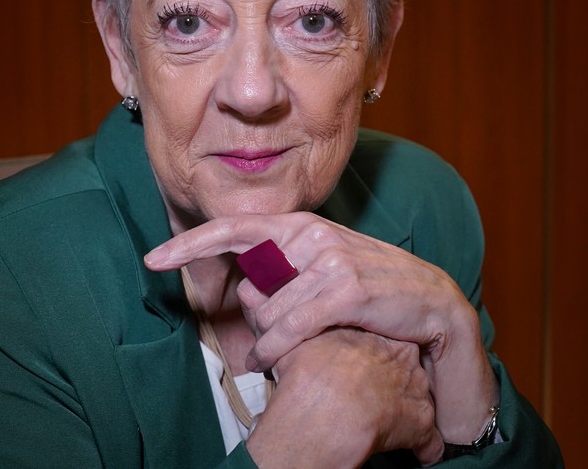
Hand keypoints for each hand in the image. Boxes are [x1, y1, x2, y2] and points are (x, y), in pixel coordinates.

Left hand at [145, 212, 499, 443]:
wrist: (434, 305)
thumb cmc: (376, 289)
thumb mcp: (328, 267)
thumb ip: (288, 268)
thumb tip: (246, 286)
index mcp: (303, 225)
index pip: (235, 229)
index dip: (190, 244)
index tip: (153, 259)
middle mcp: (313, 236)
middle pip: (252, 290)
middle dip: (255, 323)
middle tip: (273, 339)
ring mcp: (330, 261)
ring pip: (268, 314)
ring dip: (267, 344)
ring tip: (282, 353)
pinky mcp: (345, 291)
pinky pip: (289, 329)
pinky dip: (274, 351)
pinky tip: (269, 362)